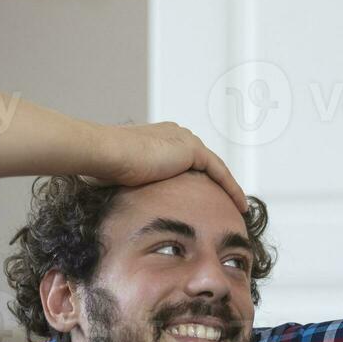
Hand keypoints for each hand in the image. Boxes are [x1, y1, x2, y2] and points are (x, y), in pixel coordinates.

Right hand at [87, 122, 247, 211]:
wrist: (105, 153)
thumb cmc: (103, 167)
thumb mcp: (119, 177)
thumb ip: (129, 185)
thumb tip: (124, 206)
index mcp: (158, 138)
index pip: (184, 160)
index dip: (195, 181)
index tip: (201, 199)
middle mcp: (174, 135)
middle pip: (203, 163)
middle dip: (215, 184)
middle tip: (226, 205)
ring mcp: (184, 140)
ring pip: (214, 168)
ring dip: (226, 188)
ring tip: (237, 206)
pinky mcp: (191, 150)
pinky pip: (220, 172)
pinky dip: (231, 188)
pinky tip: (240, 205)